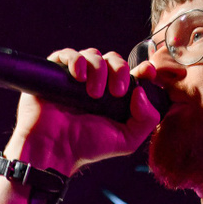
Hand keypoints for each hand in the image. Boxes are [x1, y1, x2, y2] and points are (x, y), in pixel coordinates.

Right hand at [9, 48, 162, 174]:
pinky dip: (75, 60)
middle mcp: (95, 82)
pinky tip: (78, 77)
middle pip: (113, 59)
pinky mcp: (54, 73)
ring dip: (98, 70)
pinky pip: (67, 54)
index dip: (142, 69)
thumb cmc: (87, 147)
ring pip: (93, 55)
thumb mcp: (127, 141)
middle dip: (119, 71)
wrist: (54, 149)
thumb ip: (146, 120)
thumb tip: (141, 91)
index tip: (148, 71)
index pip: (132, 73)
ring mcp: (74, 77)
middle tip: (116, 92)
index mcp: (113, 96)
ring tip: (93, 94)